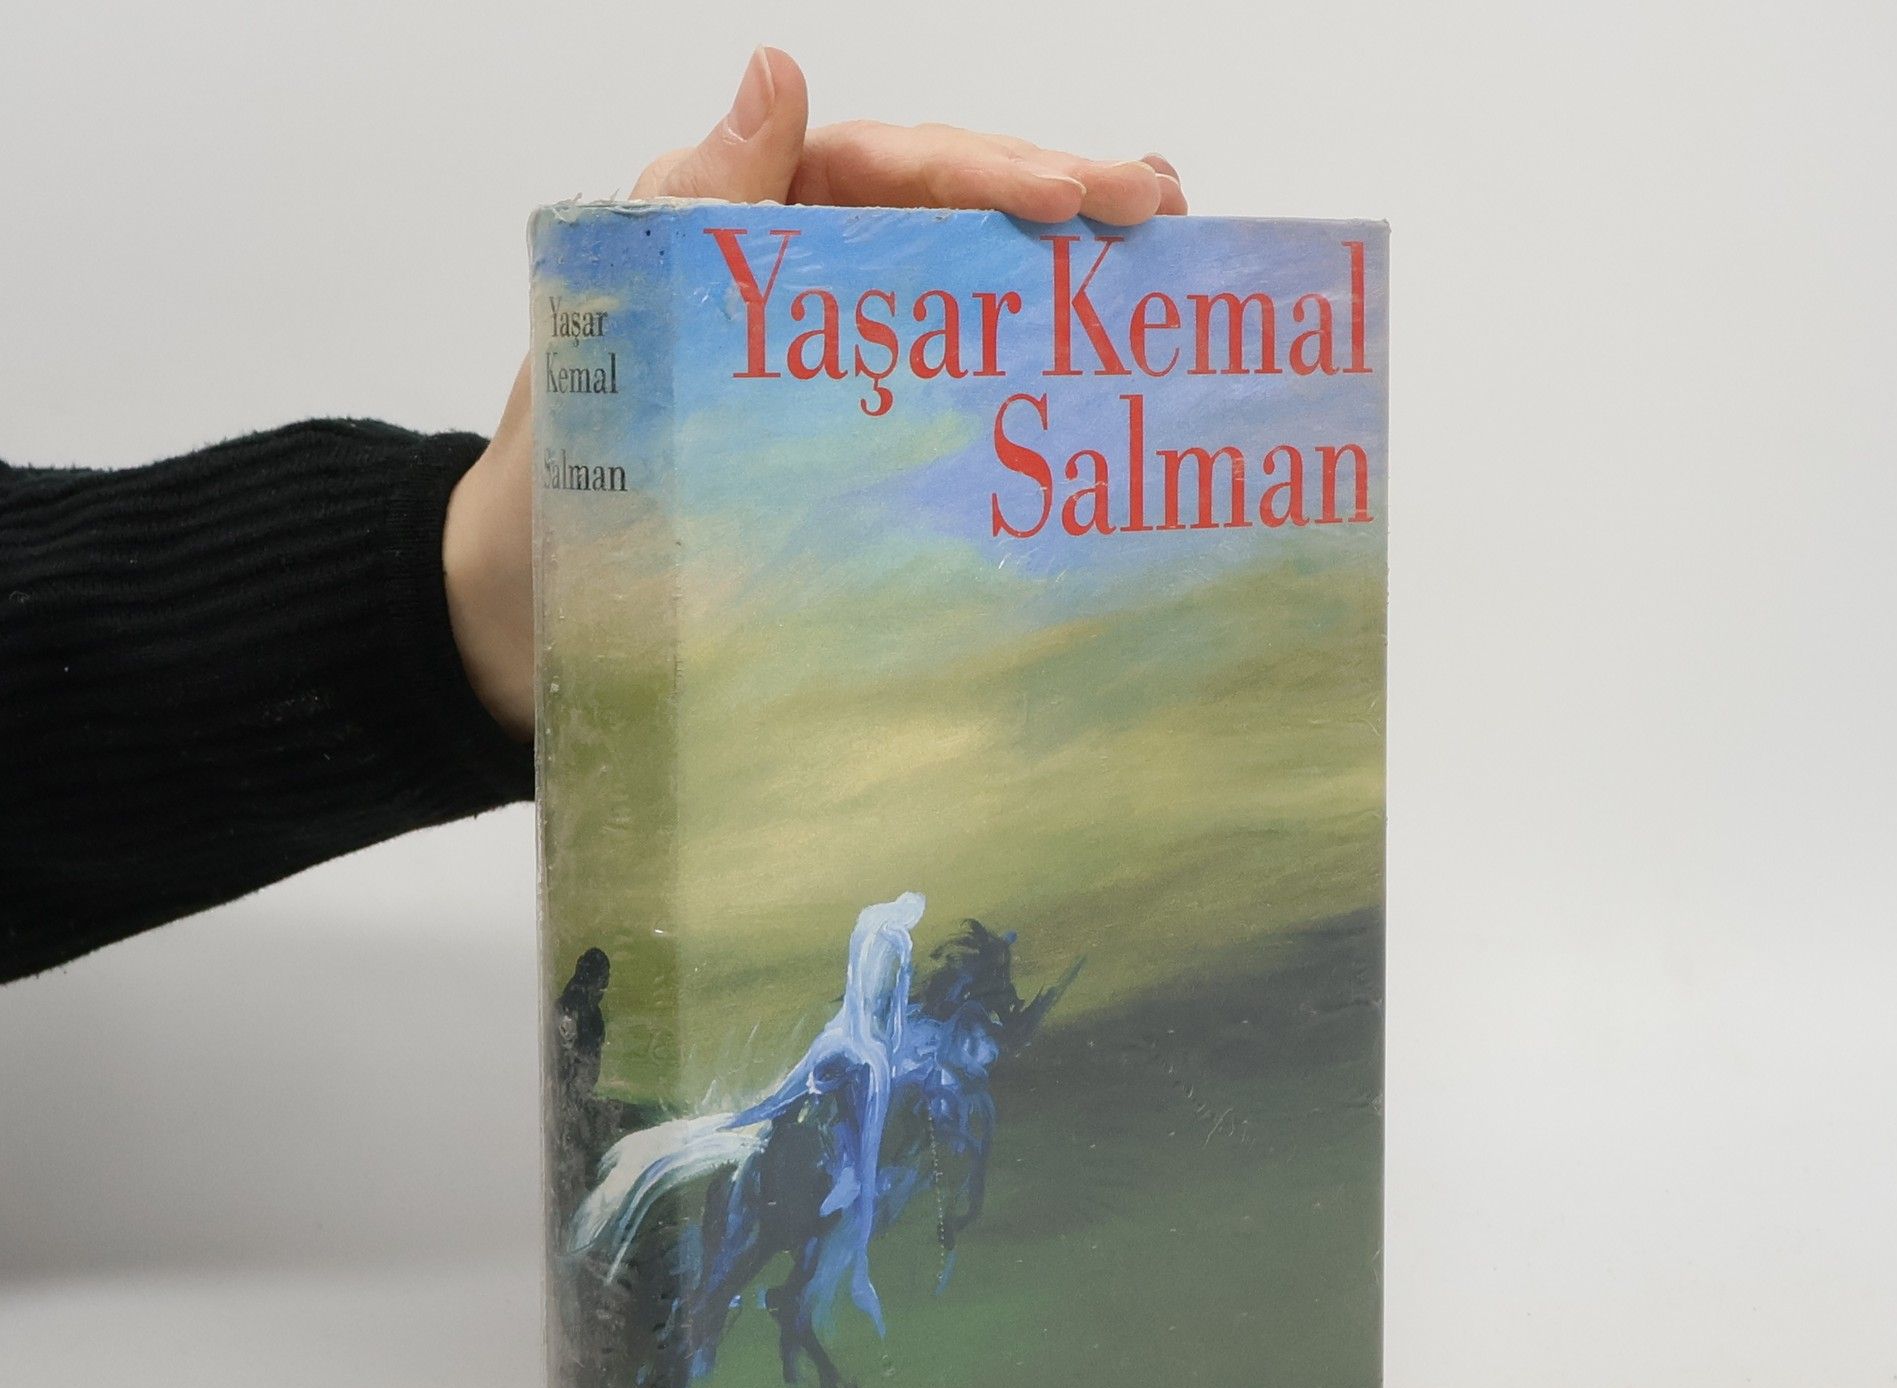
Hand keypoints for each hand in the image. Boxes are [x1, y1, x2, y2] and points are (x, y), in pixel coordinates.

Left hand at [444, 46, 1185, 738]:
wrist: (532, 603)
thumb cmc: (562, 469)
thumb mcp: (616, 320)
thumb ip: (696, 203)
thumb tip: (776, 70)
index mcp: (749, 224)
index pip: (887, 167)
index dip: (987, 171)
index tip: (1074, 196)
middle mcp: (804, 279)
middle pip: (946, 216)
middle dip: (1055, 202)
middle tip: (1158, 203)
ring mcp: (836, 364)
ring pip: (962, 294)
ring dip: (1058, 274)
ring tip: (1158, 250)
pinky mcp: (850, 445)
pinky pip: (945, 390)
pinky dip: (1018, 373)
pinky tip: (1086, 372)